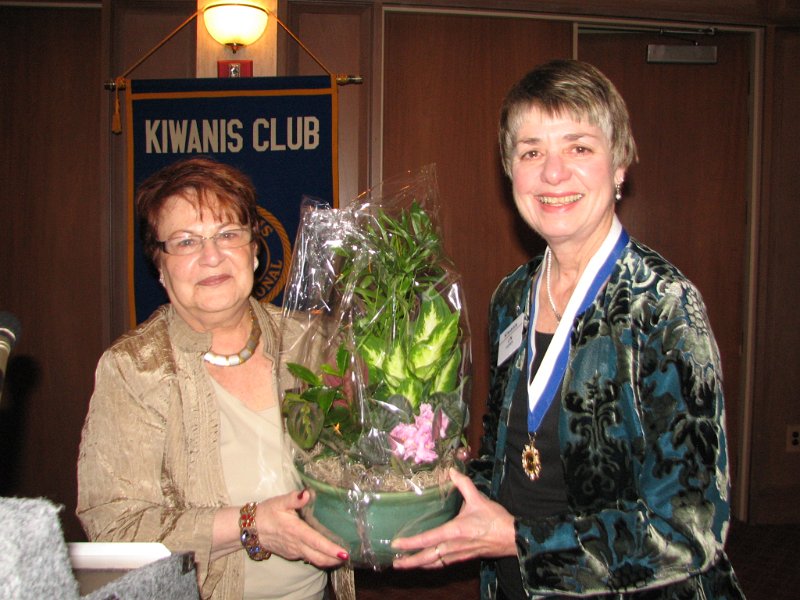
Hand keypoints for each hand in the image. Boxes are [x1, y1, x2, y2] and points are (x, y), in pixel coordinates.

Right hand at [256, 489, 348, 567]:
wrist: (251, 528)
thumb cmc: (267, 512)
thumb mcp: (280, 502)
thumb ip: (294, 499)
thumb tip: (307, 493)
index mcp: (296, 531)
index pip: (317, 543)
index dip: (331, 549)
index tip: (344, 553)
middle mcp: (296, 545)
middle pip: (318, 557)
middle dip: (334, 559)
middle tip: (348, 557)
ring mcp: (294, 551)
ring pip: (314, 560)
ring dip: (328, 560)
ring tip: (341, 557)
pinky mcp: (291, 554)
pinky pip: (307, 558)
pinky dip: (318, 558)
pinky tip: (325, 553)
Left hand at [391, 468, 515, 568]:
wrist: (513, 538)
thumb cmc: (495, 519)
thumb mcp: (478, 499)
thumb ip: (463, 484)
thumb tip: (451, 470)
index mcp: (454, 532)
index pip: (427, 539)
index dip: (410, 543)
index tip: (396, 544)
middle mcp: (453, 546)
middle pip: (427, 558)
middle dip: (410, 562)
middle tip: (394, 563)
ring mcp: (459, 554)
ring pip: (434, 563)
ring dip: (419, 565)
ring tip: (405, 564)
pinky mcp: (465, 558)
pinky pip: (444, 564)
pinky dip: (432, 564)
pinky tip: (427, 563)